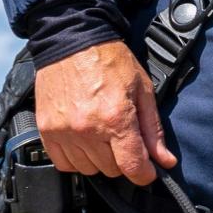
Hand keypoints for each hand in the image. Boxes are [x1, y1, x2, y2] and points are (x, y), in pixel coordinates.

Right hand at [35, 40, 175, 185]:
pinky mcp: (47, 130)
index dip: (145, 174)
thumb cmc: (108, 59)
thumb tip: (165, 161)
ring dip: (98, 159)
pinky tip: (82, 140)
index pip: (133, 168)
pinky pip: (64, 164)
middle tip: (121, 137)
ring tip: (100, 134)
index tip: (147, 169)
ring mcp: (64, 132)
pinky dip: (75, 158)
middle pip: (111, 170)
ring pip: (88, 169)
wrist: (71, 39)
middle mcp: (87, 129)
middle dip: (122, 159)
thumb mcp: (142, 89)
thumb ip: (153, 130)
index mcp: (115, 118)